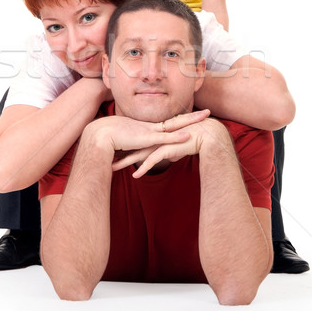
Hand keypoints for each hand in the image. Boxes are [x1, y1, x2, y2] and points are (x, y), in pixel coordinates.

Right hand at [87, 109, 210, 155]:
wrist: (100, 135)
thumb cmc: (110, 138)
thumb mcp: (126, 143)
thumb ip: (133, 147)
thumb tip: (136, 152)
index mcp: (147, 127)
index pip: (169, 122)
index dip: (181, 119)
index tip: (193, 116)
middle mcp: (151, 127)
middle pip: (177, 120)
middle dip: (192, 116)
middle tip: (207, 112)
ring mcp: (150, 131)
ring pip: (175, 125)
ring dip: (191, 121)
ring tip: (205, 117)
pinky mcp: (146, 139)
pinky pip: (165, 138)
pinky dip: (177, 137)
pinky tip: (188, 136)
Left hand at [112, 115, 228, 177]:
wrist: (205, 134)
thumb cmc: (193, 139)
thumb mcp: (178, 148)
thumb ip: (171, 151)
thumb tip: (169, 157)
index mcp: (156, 137)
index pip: (137, 143)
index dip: (125, 148)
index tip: (113, 152)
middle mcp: (155, 140)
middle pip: (132, 148)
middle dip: (118, 154)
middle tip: (106, 159)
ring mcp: (159, 144)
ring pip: (138, 155)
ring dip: (125, 163)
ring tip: (112, 169)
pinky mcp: (166, 149)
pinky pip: (151, 161)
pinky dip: (143, 169)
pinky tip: (135, 176)